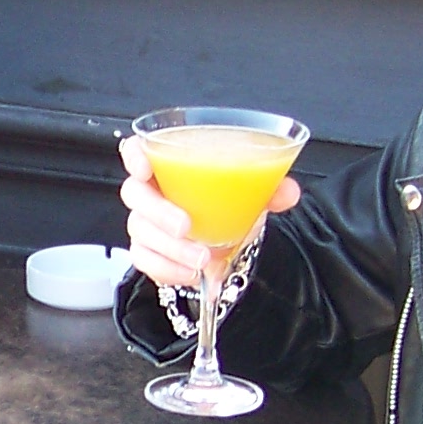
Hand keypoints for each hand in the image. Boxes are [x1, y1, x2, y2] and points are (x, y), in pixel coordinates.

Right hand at [119, 136, 299, 290]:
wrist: (230, 244)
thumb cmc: (229, 207)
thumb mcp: (252, 192)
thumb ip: (270, 187)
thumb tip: (288, 192)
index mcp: (170, 167)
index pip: (137, 150)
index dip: (134, 155)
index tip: (145, 167)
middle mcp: (152, 192)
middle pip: (135, 193)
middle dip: (159, 212)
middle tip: (186, 226)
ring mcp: (146, 223)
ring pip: (140, 231)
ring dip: (170, 248)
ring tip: (202, 258)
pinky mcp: (148, 252)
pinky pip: (144, 260)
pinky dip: (167, 269)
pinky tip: (189, 273)